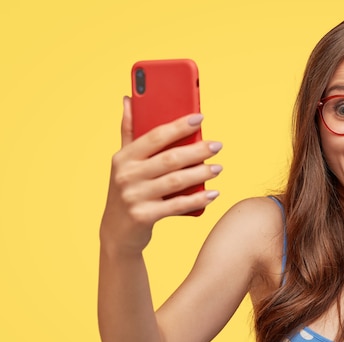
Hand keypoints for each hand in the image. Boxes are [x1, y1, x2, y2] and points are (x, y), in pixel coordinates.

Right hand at [100, 97, 222, 252]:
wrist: (116, 232)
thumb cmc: (127, 190)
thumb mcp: (123, 162)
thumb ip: (128, 131)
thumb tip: (128, 99)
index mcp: (123, 157)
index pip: (155, 136)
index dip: (179, 126)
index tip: (200, 118)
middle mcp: (126, 175)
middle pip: (169, 159)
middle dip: (197, 150)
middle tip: (217, 146)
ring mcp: (134, 197)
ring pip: (176, 181)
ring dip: (201, 173)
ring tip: (218, 168)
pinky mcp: (144, 216)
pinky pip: (177, 205)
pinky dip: (197, 199)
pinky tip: (213, 193)